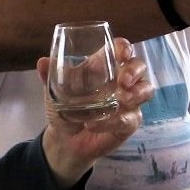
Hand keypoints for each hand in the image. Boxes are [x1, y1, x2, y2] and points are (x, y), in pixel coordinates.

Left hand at [38, 38, 152, 186]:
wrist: (65, 141)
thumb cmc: (64, 109)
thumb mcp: (54, 92)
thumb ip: (49, 76)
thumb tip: (42, 62)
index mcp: (102, 67)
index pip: (120, 50)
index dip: (124, 48)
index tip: (122, 53)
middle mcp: (120, 81)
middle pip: (139, 66)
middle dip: (135, 70)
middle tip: (124, 81)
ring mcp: (128, 102)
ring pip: (146, 90)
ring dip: (138, 92)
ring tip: (122, 99)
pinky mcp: (129, 122)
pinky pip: (131, 119)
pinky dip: (113, 121)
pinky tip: (94, 124)